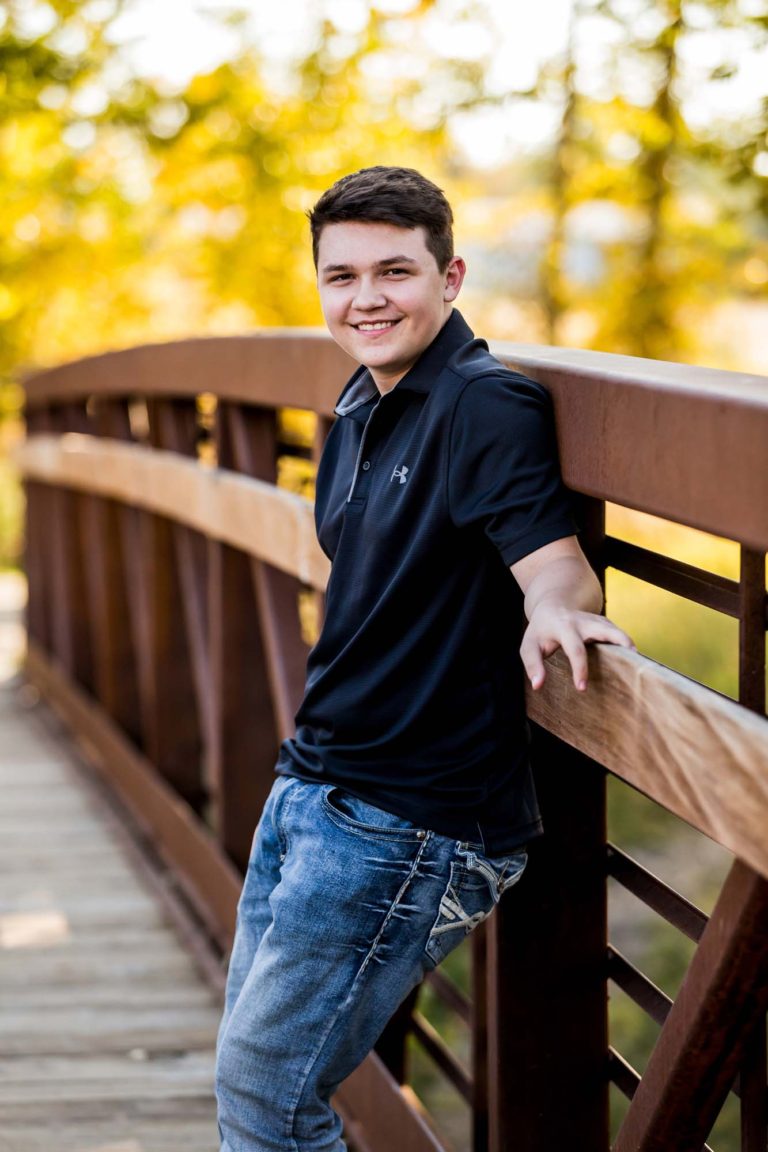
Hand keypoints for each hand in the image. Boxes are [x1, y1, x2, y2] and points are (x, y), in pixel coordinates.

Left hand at [520, 605, 635, 692]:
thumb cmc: (540, 631)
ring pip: (617, 631)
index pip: (576, 649)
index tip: (582, 688)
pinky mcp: (605, 624)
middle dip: (619, 644)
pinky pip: (619, 636)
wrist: (553, 606)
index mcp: (565, 628)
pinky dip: (627, 647)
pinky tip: (632, 663)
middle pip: (607, 630)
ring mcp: (597, 621)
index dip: (580, 669)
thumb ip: (533, 665)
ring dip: (628, 645)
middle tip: (631, 662)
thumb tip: (537, 685)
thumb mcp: (529, 646)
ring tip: (638, 664)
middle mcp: (584, 622)